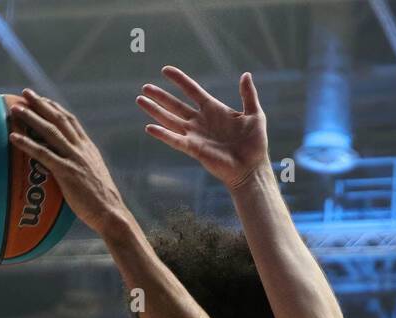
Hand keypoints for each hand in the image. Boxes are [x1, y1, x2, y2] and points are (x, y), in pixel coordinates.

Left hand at [8, 90, 129, 236]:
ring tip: (16, 108)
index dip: (56, 108)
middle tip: (25, 92)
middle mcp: (81, 149)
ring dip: (31, 117)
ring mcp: (74, 159)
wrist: (111, 213)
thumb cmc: (101, 203)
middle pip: (59, 119)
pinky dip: (27, 143)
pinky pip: (43, 154)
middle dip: (41, 103)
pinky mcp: (67, 172)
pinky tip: (13, 137)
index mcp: (88, 148)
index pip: (71, 121)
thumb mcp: (93, 179)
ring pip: (50, 131)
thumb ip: (81, 169)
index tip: (43, 99)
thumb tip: (68, 170)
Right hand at [137, 67, 267, 189]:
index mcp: (213, 109)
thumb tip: (246, 75)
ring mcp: (195, 135)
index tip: (165, 70)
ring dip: (155, 111)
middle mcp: (200, 121)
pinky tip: (150, 127)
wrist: (252, 168)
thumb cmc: (255, 144)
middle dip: (160, 96)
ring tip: (140, 100)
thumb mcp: (255, 115)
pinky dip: (163, 134)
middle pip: (175, 105)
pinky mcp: (194, 149)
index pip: (192, 90)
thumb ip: (248, 95)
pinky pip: (175, 140)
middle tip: (145, 87)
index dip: (179, 80)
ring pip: (170, 120)